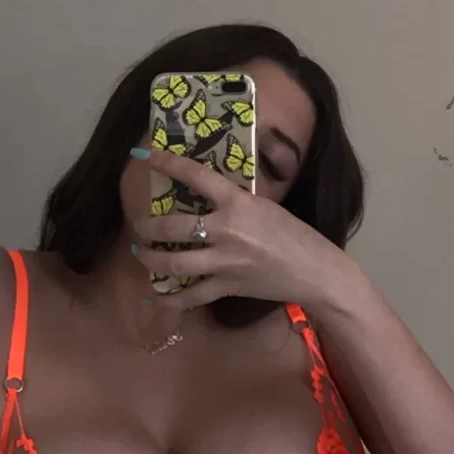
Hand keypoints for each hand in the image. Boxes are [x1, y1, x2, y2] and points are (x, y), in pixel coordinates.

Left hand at [131, 147, 352, 312]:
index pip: (196, 177)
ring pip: (175, 263)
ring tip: (141, 252)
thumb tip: (205, 195)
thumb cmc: (293, 234)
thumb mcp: (264, 206)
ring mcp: (225, 262)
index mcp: (237, 203)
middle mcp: (226, 231)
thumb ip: (234, 202)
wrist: (314, 271)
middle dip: (148, 227)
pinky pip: (192, 296)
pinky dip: (172, 299)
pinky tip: (157, 296)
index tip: (147, 155)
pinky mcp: (227, 287)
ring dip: (151, 259)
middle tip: (138, 225)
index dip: (168, 164)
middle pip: (174, 228)